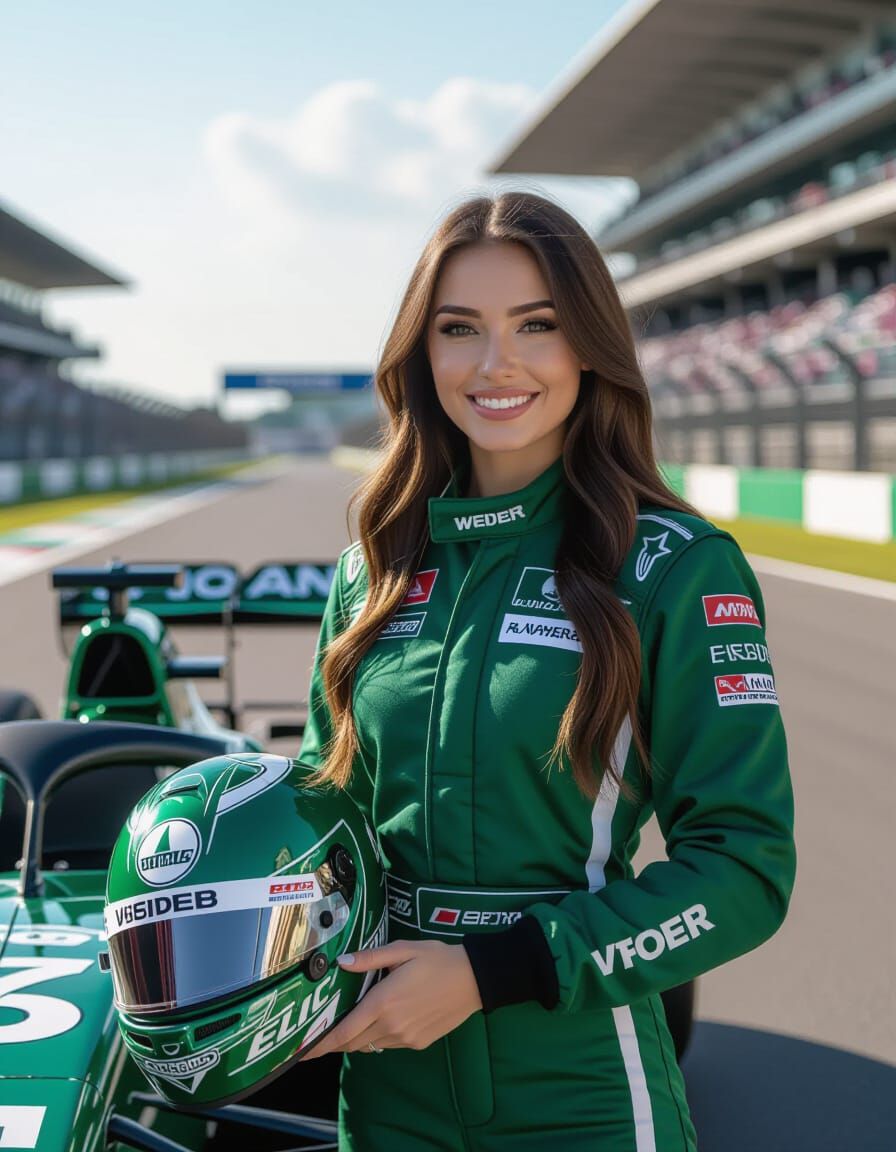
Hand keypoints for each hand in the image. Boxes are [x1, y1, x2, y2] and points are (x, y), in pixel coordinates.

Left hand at [300, 940, 482, 1058]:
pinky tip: (386, 1018)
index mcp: (384, 1002)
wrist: (474, 979)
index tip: (302, 1051)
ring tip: (354, 1021)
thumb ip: (369, 959)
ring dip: (358, 1036)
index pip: (344, 1032)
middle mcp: (392, 1025)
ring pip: (370, 1044)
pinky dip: (379, 1036)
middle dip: (335, 1041)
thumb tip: (341, 962)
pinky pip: (389, 1044)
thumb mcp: (402, 951)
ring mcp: (406, 1037)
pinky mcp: (418, 1043)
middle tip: (320, 1036)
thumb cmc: (437, 959)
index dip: (321, 1044)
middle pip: (353, 1042)